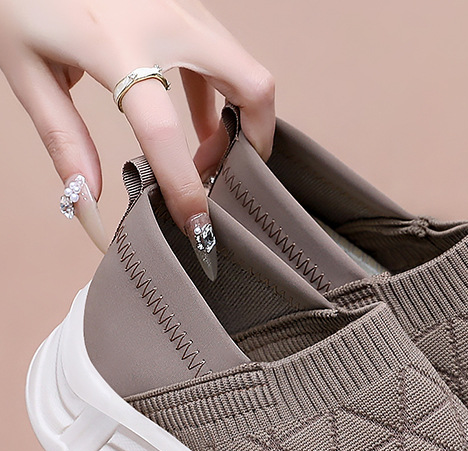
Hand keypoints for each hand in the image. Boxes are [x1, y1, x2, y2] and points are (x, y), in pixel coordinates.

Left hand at [0, 0, 274, 250]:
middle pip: (251, 88)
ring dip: (240, 120)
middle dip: (254, 144)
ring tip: (208, 155)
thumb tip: (89, 196)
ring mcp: (183, 7)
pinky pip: (225, 56)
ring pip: (246, 71)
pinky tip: (201, 122)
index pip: (164, 132)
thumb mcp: (26, 65)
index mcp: (115, 45)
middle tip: (228, 177)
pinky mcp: (185, 5)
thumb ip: (62, 135)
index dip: (184, 186)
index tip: (195, 224)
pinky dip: (222, 95)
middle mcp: (165, 22)